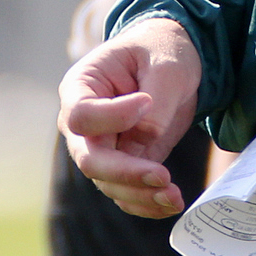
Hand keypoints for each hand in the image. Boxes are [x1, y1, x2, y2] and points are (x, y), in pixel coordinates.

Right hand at [58, 16, 202, 216]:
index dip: (111, 117)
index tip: (145, 102)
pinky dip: (146, 203)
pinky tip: (171, 204)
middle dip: (124, 172)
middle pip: (90, 158)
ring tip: (174, 197)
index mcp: (82, 86)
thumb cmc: (162, 50)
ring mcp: (102, 146)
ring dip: (140, 194)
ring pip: (109, 182)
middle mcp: (84, 124)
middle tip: (162, 175)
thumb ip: (156, 100)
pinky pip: (127, 191)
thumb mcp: (166, 64)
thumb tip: (145, 138)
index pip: (80, 115)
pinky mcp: (125, 162)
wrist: (173, 59)